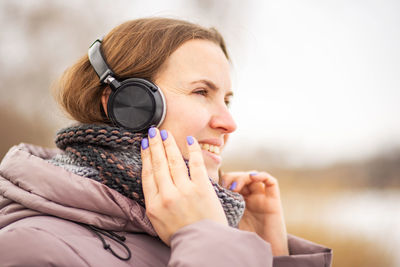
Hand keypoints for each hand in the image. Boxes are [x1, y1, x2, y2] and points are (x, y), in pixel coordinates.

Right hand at [141, 128, 227, 245]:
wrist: (202, 244)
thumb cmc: (180, 234)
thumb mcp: (158, 221)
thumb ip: (155, 202)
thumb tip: (154, 182)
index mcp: (154, 204)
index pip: (147, 174)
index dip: (146, 157)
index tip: (145, 145)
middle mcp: (167, 195)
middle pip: (158, 164)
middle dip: (155, 145)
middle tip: (153, 132)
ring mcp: (185, 191)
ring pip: (174, 161)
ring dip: (169, 144)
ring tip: (165, 133)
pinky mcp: (202, 188)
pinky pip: (196, 164)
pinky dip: (192, 150)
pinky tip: (189, 140)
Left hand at [221, 171, 288, 255]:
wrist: (262, 256)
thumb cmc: (242, 243)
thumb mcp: (226, 223)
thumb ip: (219, 210)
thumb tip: (202, 196)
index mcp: (236, 203)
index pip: (228, 183)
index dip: (222, 180)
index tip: (215, 187)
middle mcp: (249, 199)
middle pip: (239, 177)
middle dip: (231, 178)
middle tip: (225, 187)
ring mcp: (261, 198)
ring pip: (252, 177)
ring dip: (242, 177)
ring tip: (235, 187)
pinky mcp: (273, 201)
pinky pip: (270, 181)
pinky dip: (261, 175)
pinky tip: (252, 177)